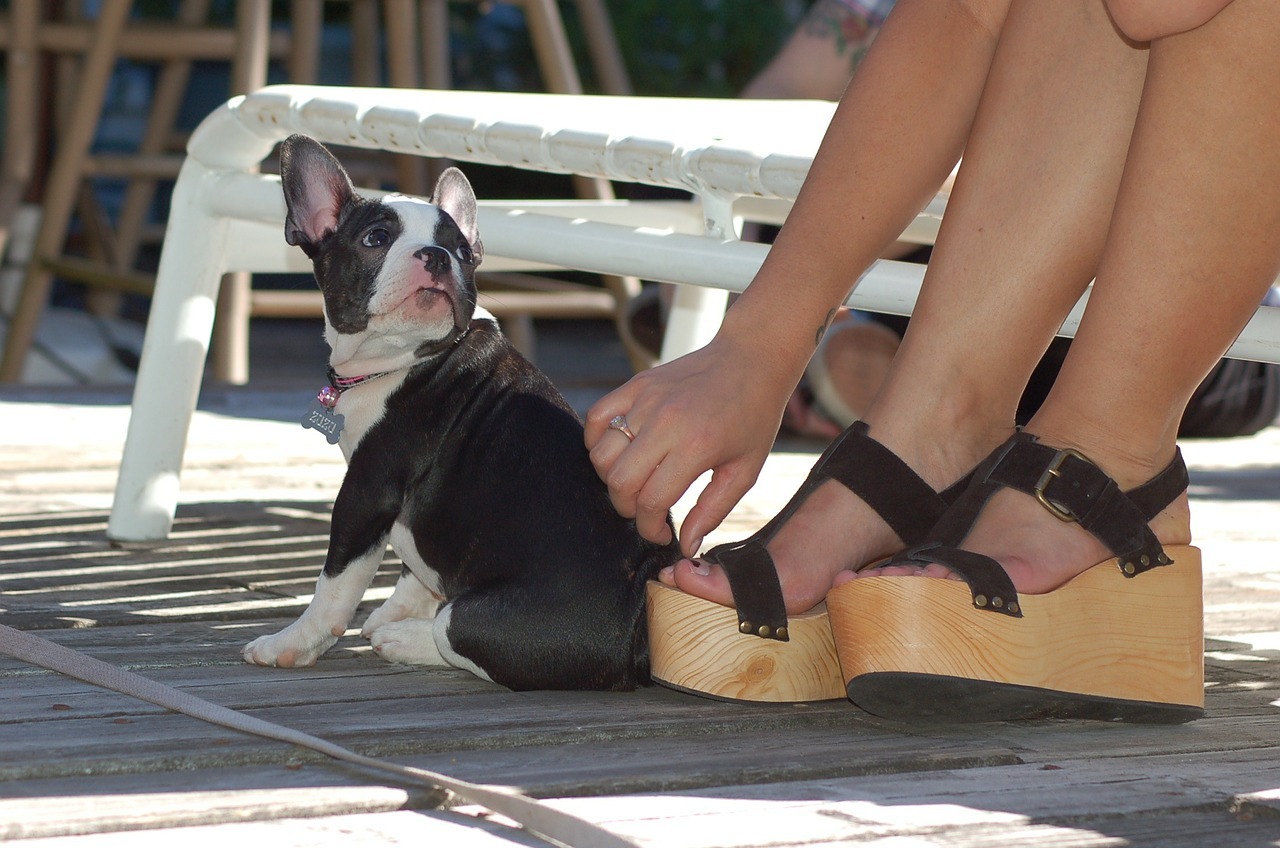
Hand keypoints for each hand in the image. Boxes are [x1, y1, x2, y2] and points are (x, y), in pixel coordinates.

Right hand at [585, 332, 797, 556]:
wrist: (751, 360)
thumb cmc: (753, 417)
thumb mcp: (745, 471)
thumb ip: (713, 511)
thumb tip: (686, 545)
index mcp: (696, 447)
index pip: (650, 501)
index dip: (649, 528)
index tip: (661, 533)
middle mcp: (666, 422)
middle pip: (618, 481)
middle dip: (627, 508)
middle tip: (646, 510)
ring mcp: (646, 400)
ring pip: (602, 454)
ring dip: (611, 478)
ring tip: (635, 482)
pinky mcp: (636, 385)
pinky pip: (596, 418)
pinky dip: (597, 440)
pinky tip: (618, 452)